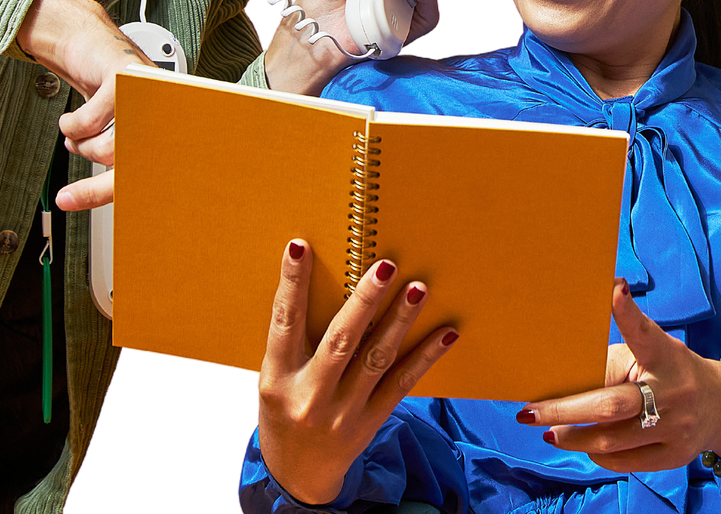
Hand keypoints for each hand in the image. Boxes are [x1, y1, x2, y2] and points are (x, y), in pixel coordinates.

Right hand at [13, 0, 152, 211]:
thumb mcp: (113, 129)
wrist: (87, 43)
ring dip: (83, 146)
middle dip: (97, 187)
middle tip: (69, 197)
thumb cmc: (105, 89)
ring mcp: (146, 94)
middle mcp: (164, 110)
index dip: (129, 194)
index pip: (156, 172)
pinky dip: (72, 126)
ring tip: (79, 136)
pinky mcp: (124, 78)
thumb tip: (98, 201)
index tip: (108, 216)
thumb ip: (117, 159)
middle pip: (134, 166)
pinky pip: (89, 123)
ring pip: (109, 148)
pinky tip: (72, 120)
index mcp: (168, 126)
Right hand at [255, 243, 456, 507]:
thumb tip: (325, 280)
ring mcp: (344, 411)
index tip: (299, 246)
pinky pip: (402, 383)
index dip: (291, 284)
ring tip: (418, 288)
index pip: (284, 323)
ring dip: (400, 321)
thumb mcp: (274, 378)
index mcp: (278, 378)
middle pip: (340, 341)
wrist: (297, 475)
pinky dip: (426, 356)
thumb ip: (293, 340)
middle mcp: (311, 395)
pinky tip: (446, 332)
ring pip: (377, 359)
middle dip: (364, 301)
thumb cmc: (284, 409)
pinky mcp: (371, 421)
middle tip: (385, 265)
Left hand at [519, 282, 720, 473]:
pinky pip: (625, 462)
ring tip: (549, 430)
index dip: (628, 313)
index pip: (645, 333)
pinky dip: (597, 454)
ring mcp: (676, 428)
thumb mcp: (654, 353)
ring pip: (611, 440)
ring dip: (573, 437)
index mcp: (666, 355)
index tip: (614, 287)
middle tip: (530, 411)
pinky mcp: (675, 457)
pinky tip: (581, 445)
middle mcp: (673, 392)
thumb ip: (616, 359)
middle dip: (564, 410)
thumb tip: (561, 372)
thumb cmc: (670, 370)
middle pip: (610, 405)